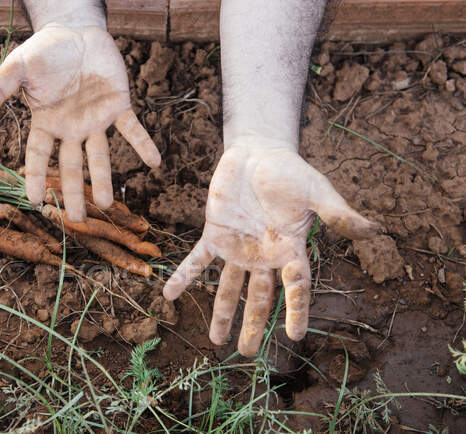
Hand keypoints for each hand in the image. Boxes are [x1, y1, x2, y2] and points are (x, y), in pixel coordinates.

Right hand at [0, 26, 160, 221]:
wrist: (75, 31)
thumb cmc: (44, 52)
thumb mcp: (18, 68)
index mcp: (47, 123)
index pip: (39, 156)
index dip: (38, 177)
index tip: (36, 201)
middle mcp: (72, 128)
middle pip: (72, 166)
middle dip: (75, 192)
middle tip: (77, 220)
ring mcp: (96, 120)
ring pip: (100, 155)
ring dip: (105, 178)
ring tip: (108, 204)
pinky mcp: (118, 106)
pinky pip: (133, 129)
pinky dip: (144, 144)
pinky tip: (155, 163)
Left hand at [162, 139, 378, 355]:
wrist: (259, 154)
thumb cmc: (291, 173)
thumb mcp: (317, 191)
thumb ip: (338, 214)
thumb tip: (374, 229)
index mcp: (289, 250)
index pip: (296, 287)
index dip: (296, 310)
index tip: (296, 335)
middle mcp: (262, 256)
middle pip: (258, 298)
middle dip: (252, 325)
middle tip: (246, 353)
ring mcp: (236, 248)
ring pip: (227, 288)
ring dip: (221, 314)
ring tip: (215, 340)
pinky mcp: (214, 235)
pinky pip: (197, 260)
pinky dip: (183, 277)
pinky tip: (169, 295)